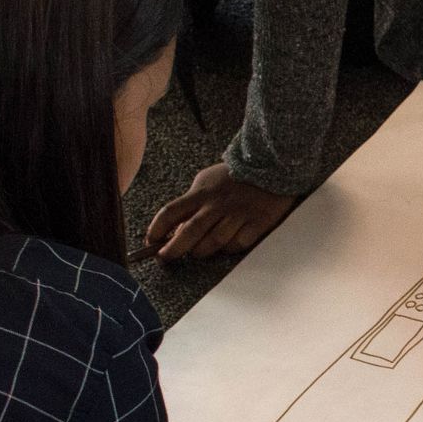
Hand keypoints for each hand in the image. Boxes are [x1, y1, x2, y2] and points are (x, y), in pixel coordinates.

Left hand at [145, 164, 298, 261]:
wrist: (272, 164)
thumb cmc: (236, 174)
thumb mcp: (208, 180)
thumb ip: (193, 200)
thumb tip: (176, 225)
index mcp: (202, 193)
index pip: (171, 212)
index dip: (156, 229)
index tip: (150, 241)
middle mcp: (217, 205)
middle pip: (189, 232)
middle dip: (173, 249)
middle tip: (165, 257)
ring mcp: (238, 215)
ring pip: (213, 243)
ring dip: (201, 251)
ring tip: (197, 252)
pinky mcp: (257, 223)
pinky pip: (237, 244)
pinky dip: (229, 248)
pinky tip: (226, 244)